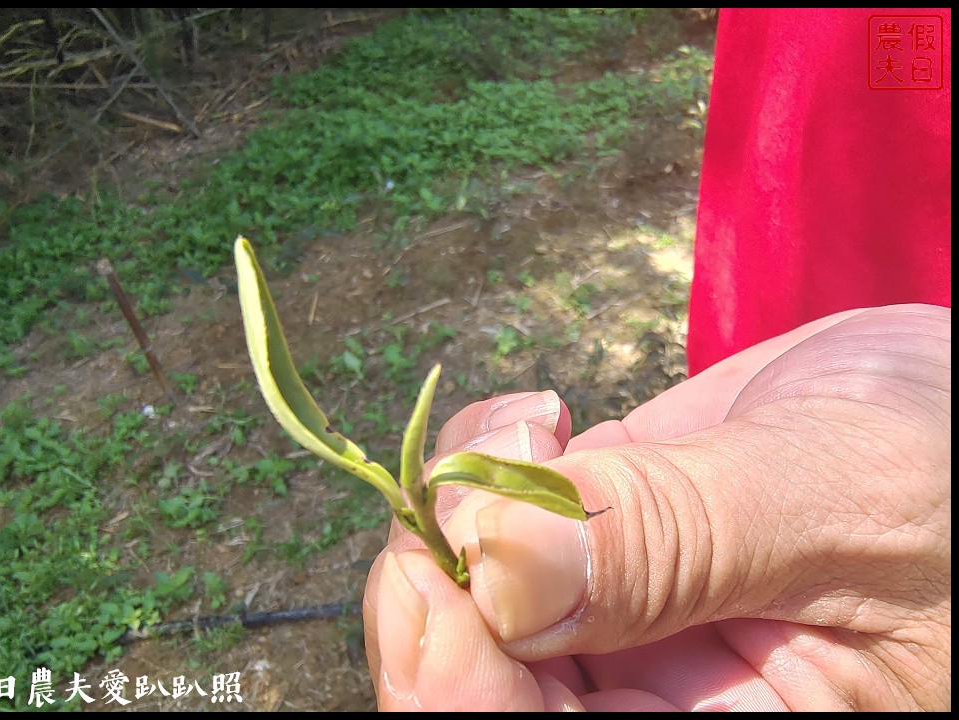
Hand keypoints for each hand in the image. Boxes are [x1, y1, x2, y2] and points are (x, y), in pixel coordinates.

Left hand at [363, 304, 950, 710]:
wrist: (956, 405)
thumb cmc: (953, 471)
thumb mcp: (846, 506)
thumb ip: (678, 542)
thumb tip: (501, 569)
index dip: (455, 689)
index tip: (436, 576)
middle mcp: (651, 696)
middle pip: (475, 687)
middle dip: (435, 590)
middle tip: (462, 483)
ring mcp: (613, 615)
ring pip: (464, 596)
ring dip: (453, 512)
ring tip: (523, 431)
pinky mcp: (598, 534)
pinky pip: (490, 517)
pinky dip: (479, 462)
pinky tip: (534, 418)